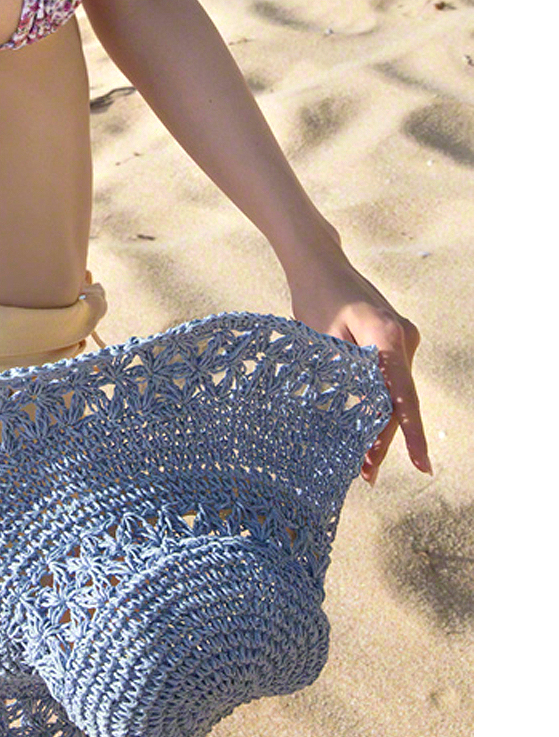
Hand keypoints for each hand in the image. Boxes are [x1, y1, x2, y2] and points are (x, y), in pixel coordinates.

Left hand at [282, 247, 430, 484]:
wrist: (319, 262)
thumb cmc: (316, 297)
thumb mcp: (323, 341)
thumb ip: (346, 377)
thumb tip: (359, 420)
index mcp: (388, 335)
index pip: (402, 394)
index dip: (410, 433)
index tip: (421, 465)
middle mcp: (404, 337)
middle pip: (398, 398)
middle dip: (384, 437)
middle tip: (366, 474)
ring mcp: (403, 338)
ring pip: (394, 390)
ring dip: (379, 421)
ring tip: (364, 463)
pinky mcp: (394, 339)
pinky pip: (389, 377)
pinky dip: (377, 401)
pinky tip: (365, 428)